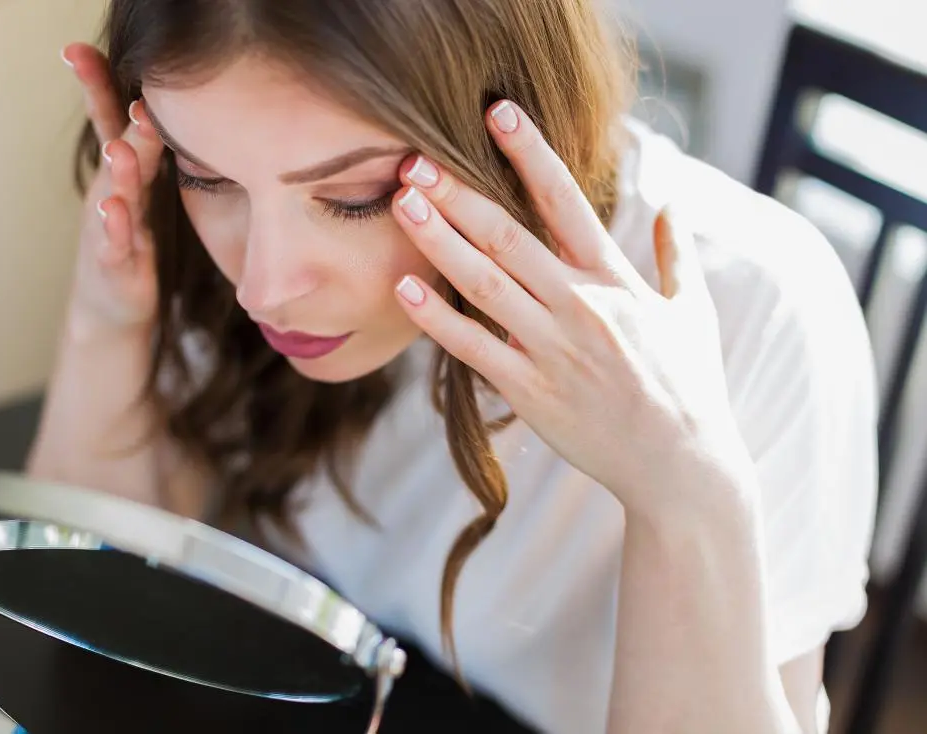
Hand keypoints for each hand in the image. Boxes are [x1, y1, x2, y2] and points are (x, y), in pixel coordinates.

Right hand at [62, 43, 163, 342]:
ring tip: (119, 148)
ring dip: (119, 172)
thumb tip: (168, 108)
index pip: (110, 121)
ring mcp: (109, 230)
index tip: (77, 49)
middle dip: (114, 117)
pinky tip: (115, 211)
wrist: (111, 310)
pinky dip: (114, 228)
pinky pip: (114, 244)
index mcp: (122, 174)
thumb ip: (149, 151)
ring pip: (115, 196)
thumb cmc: (129, 242)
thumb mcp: (140, 192)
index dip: (96, 86)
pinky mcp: (116, 265)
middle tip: (115, 85)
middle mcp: (111, 194)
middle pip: (113, 148)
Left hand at [391, 101, 749, 520]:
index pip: (568, 201)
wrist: (680, 464)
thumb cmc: (689, 386)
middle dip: (459, 194)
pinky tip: (404, 287)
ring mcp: (552, 348)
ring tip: (402, 204)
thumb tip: (674, 207)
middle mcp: (580, 304)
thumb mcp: (692, 312)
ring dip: (438, 241)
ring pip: (484, 283)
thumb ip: (677, 256)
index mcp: (616, 278)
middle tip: (416, 160)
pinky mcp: (529, 390)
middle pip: (509, 235)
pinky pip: (472, 347)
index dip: (531, 153)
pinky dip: (436, 317)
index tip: (498, 114)